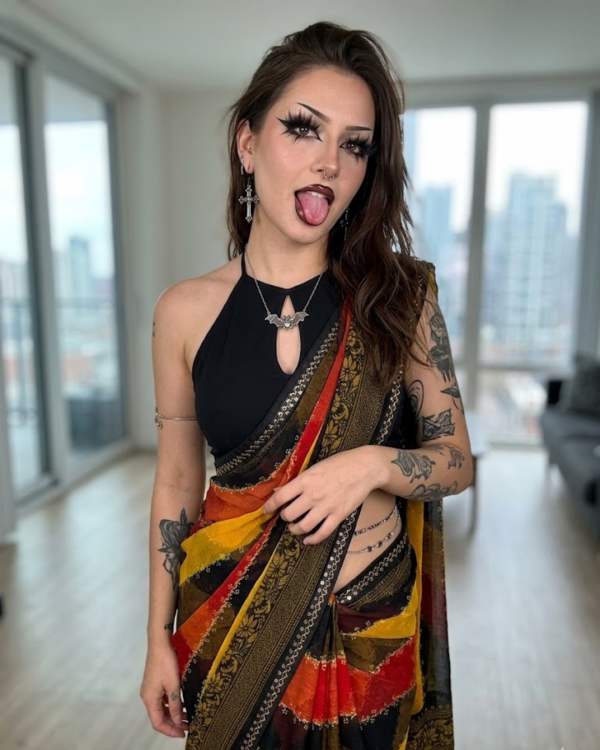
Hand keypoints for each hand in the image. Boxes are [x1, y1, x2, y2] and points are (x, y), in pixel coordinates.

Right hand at [140, 641, 187, 737]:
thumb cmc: (166, 663)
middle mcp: (147, 696)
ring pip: (161, 708)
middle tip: (188, 726)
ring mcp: (150, 690)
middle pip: (159, 716)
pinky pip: (162, 699)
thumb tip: (178, 722)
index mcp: (149, 699)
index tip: (183, 733)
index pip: (157, 723)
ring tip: (188, 717)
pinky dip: (171, 704)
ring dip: (173, 714)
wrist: (160, 643)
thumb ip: (174, 705)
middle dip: (173, 723)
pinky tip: (182, 704)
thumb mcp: (173, 685)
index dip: (170, 730)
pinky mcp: (155, 683)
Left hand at [262, 446, 378, 544]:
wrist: (364, 467)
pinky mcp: (338, 515)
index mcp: (305, 480)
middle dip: (284, 517)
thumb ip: (297, 481)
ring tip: (295, 527)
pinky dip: (312, 540)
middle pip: (289, 515)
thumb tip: (278, 491)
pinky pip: (321, 533)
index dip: (270, 506)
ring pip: (303, 527)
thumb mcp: (314, 468)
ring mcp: (326, 507)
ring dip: (295, 530)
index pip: (280, 497)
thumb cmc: (339, 464)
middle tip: (287, 515)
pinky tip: (308, 539)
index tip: (266, 510)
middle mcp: (313, 495)